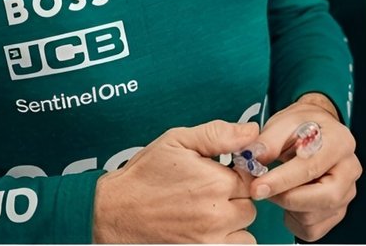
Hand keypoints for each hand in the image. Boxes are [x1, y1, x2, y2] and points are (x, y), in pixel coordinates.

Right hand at [94, 120, 260, 243]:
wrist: (114, 213)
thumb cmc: (143, 177)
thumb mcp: (176, 142)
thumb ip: (217, 134)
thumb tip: (251, 131)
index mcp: (215, 182)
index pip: (252, 178)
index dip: (237, 174)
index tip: (221, 174)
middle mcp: (217, 215)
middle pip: (250, 206)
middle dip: (234, 199)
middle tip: (208, 194)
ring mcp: (211, 240)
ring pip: (245, 232)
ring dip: (233, 224)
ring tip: (207, 213)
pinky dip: (225, 241)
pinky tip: (205, 230)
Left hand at [246, 94, 359, 241]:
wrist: (315, 133)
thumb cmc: (302, 128)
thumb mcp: (284, 122)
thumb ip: (269, 139)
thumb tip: (255, 157)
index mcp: (340, 142)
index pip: (312, 167)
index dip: (282, 180)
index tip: (257, 187)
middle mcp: (349, 170)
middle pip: (324, 198)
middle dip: (287, 198)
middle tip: (262, 189)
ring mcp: (347, 194)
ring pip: (314, 217)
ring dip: (286, 207)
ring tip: (277, 186)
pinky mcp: (338, 212)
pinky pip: (312, 230)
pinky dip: (294, 220)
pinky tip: (289, 197)